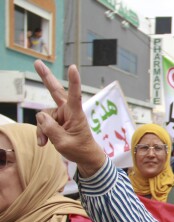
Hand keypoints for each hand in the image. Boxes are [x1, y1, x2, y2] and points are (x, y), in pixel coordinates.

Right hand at [33, 61, 105, 176]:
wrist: (85, 157)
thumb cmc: (80, 150)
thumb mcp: (64, 143)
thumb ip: (51, 129)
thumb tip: (40, 116)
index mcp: (76, 114)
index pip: (75, 95)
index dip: (73, 81)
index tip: (73, 67)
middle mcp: (68, 111)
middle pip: (55, 91)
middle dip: (45, 77)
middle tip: (37, 62)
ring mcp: (62, 115)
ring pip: (44, 116)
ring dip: (42, 129)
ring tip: (44, 143)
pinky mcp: (57, 120)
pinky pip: (43, 123)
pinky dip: (42, 132)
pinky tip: (43, 143)